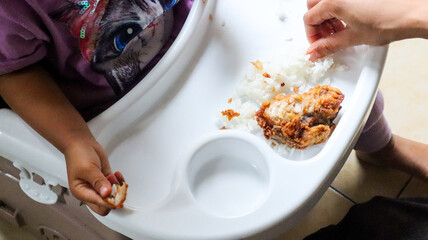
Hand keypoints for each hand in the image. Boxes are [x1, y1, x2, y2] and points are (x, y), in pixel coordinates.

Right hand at [64, 138, 114, 215]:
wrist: (81, 143)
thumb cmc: (78, 155)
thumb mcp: (88, 169)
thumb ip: (98, 182)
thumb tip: (106, 193)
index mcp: (81, 193)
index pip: (98, 204)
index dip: (109, 202)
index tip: (117, 197)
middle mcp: (90, 192)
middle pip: (105, 205)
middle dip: (114, 198)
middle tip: (119, 189)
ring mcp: (99, 186)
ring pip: (112, 196)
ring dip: (118, 188)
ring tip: (115, 177)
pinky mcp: (105, 180)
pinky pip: (115, 186)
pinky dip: (119, 182)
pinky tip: (117, 174)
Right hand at [303, 0, 427, 60]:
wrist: (413, 12)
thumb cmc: (389, 20)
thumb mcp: (353, 37)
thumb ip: (328, 45)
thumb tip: (314, 52)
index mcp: (333, 1)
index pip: (309, 18)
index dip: (311, 35)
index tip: (318, 45)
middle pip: (314, 6)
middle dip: (317, 23)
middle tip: (327, 37)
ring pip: (325, 0)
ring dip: (327, 15)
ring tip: (340, 29)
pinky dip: (338, 7)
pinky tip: (349, 18)